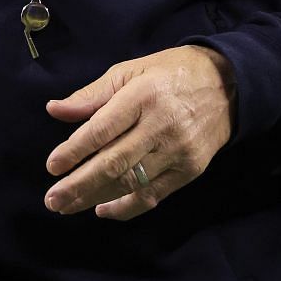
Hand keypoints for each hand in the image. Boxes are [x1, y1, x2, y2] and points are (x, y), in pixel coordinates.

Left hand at [43, 46, 235, 220]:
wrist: (228, 84)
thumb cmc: (170, 72)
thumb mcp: (130, 70)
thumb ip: (93, 94)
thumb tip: (55, 110)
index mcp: (144, 95)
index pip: (102, 129)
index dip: (74, 150)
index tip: (52, 166)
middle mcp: (162, 125)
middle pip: (114, 162)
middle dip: (79, 185)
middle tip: (52, 200)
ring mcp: (178, 151)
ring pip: (131, 183)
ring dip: (96, 198)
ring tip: (67, 206)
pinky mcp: (190, 170)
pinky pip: (153, 196)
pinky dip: (126, 207)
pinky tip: (103, 210)